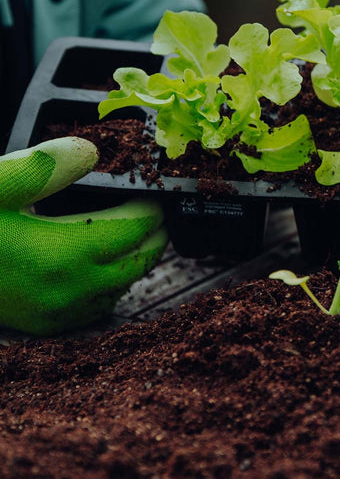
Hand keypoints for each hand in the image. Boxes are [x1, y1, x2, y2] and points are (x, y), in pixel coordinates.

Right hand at [0, 137, 166, 334]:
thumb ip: (44, 167)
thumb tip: (90, 152)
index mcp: (64, 254)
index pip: (132, 232)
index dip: (150, 213)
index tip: (155, 197)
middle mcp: (68, 290)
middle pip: (135, 266)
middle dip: (153, 241)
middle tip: (159, 219)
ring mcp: (56, 313)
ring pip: (119, 291)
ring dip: (133, 265)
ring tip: (138, 239)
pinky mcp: (42, 325)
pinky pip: (94, 311)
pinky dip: (109, 289)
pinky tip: (104, 272)